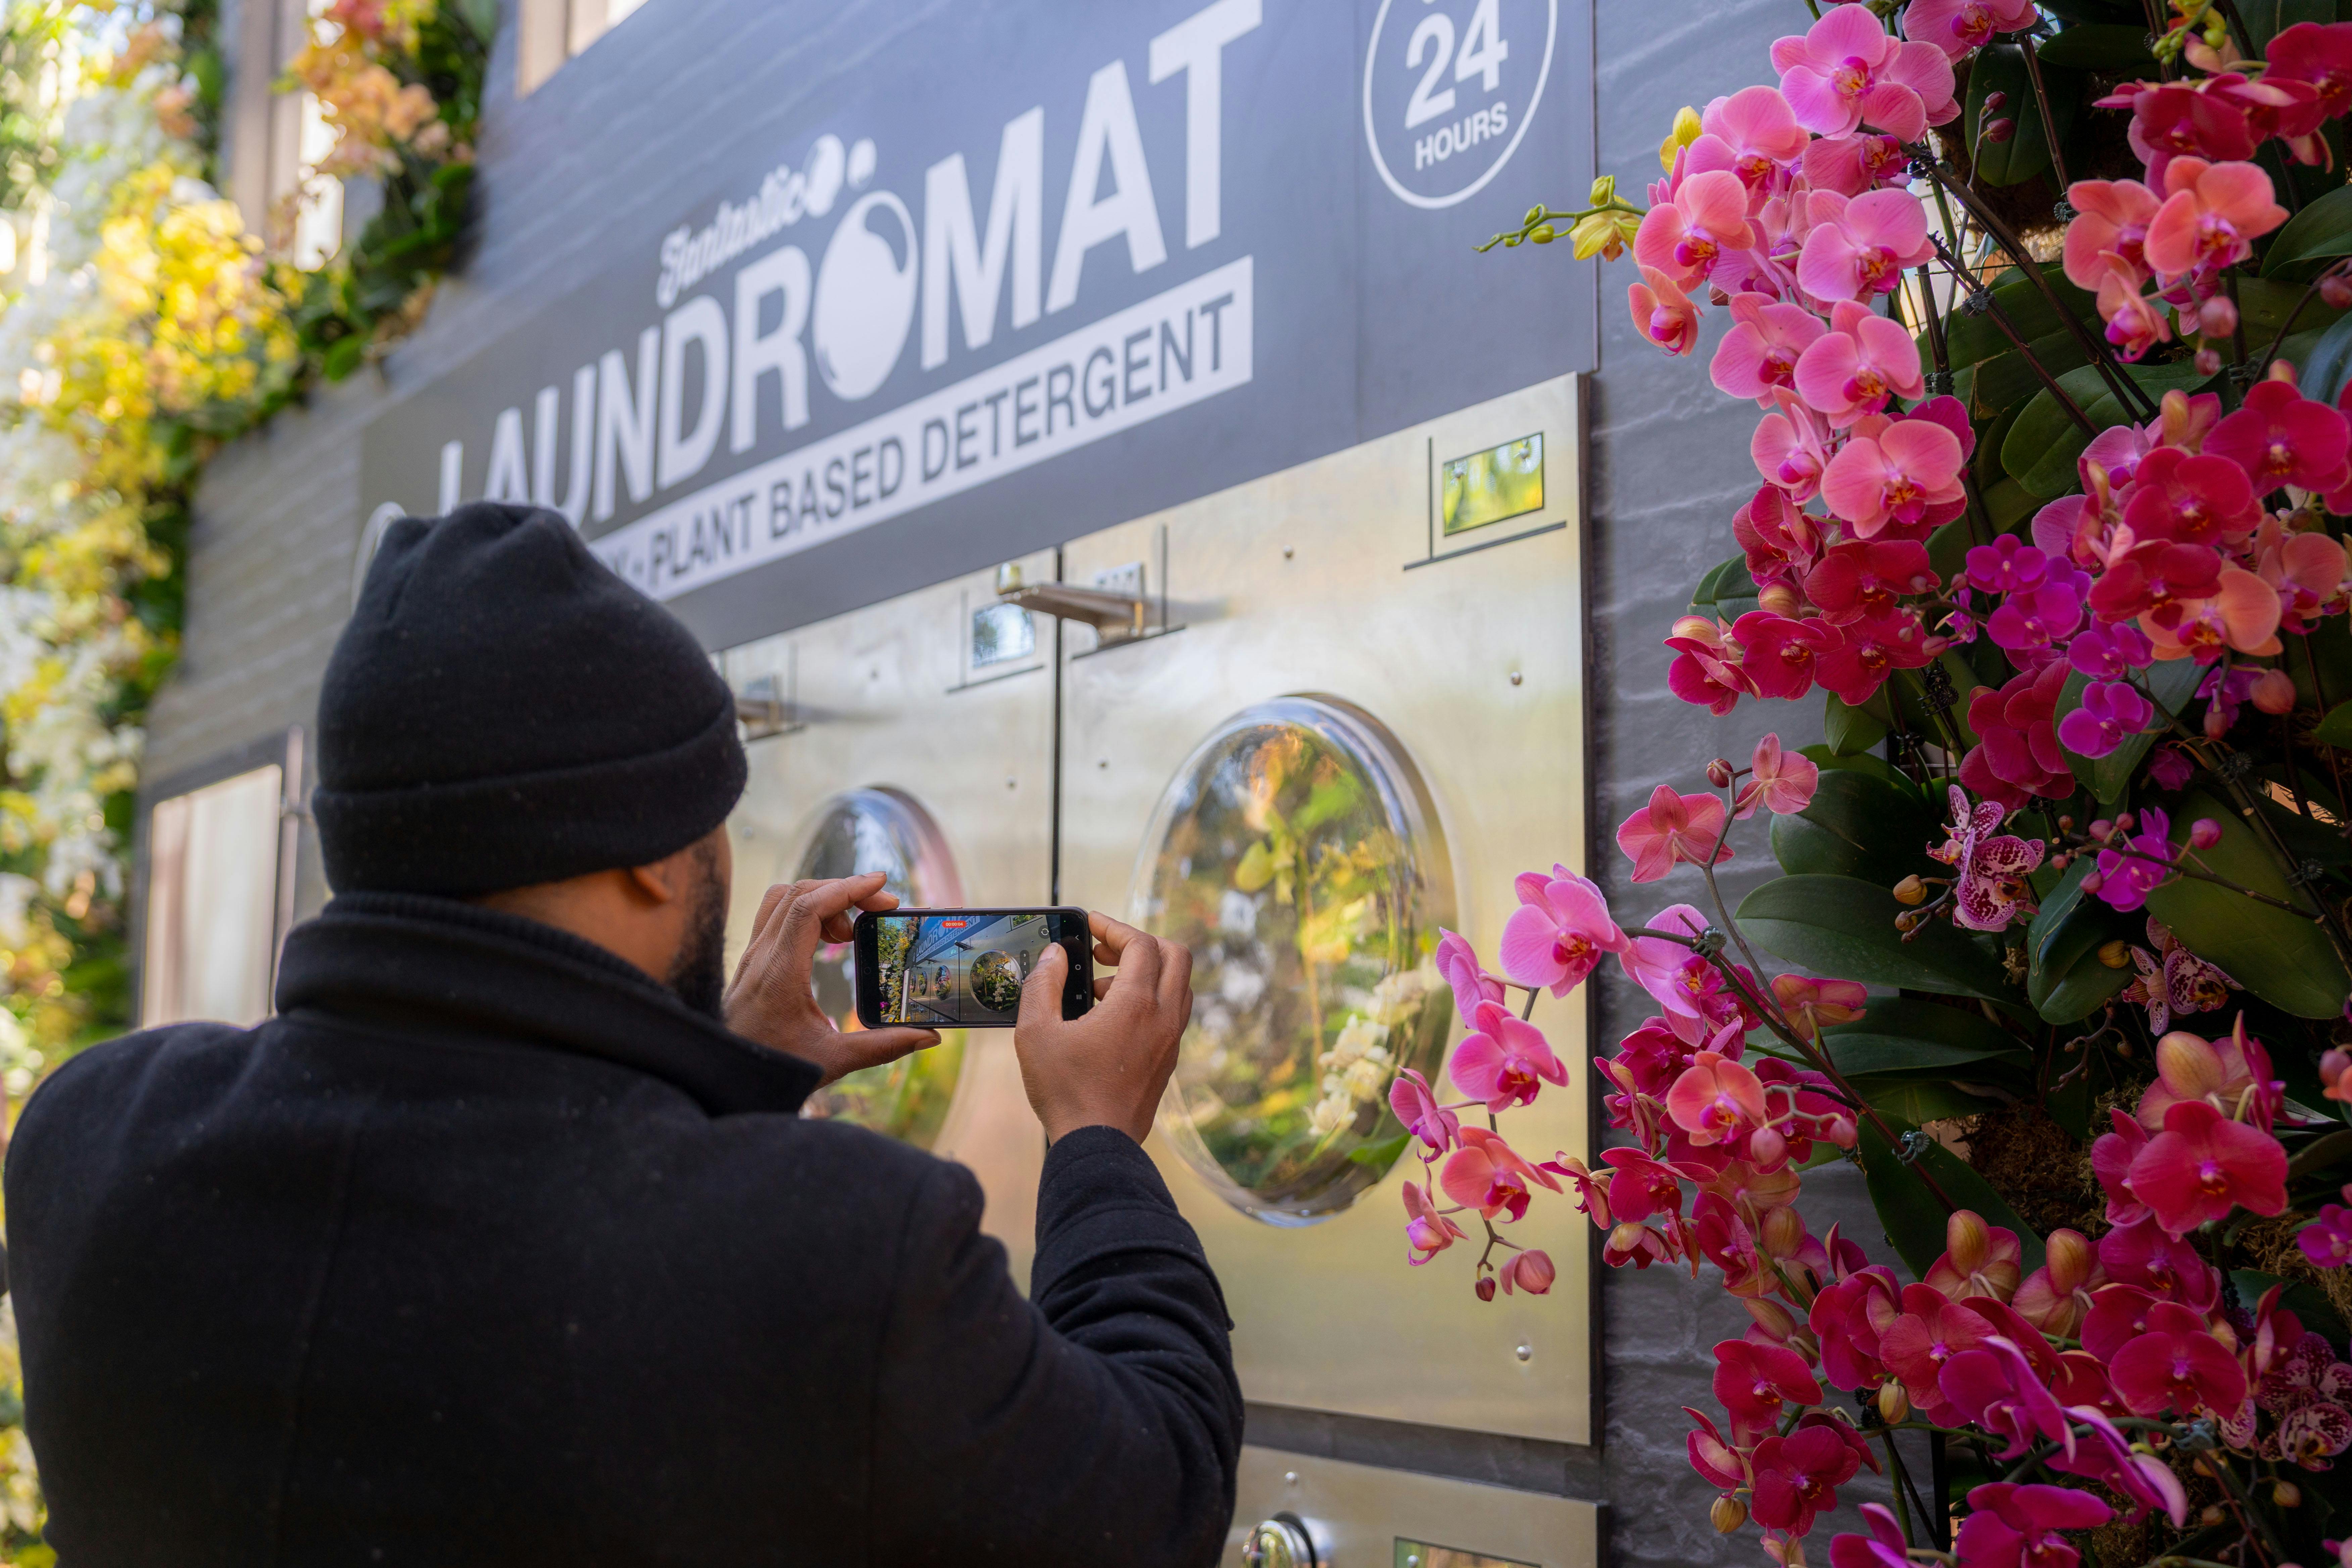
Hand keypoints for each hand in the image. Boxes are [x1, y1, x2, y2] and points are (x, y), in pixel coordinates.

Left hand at [724, 873, 939, 1085]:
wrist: (724, 1079)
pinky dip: (806, 911)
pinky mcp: (751, 962)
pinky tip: (830, 938)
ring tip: (853, 929)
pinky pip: (776, 916)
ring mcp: (752, 957)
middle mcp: (760, 958)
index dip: (847, 888)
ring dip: (823, 898)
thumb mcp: (832, 1061)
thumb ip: (882, 1046)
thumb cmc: (774, 1071)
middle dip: (845, 890)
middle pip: (799, 894)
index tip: (882, 886)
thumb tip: (929, 1037)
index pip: (808, 908)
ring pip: (783, 900)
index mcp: (778, 975)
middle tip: (882, 907)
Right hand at [1014, 912, 1192, 1144]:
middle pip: (1175, 956)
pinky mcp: (1168, 1061)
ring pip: (1177, 986)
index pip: (1141, 944)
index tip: (1090, 924)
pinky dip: (1147, 1001)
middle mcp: (1164, 1019)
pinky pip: (1170, 1014)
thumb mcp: (1036, 1032)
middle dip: (1140, 943)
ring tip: (1099, 989)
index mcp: (1137, 1005)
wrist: (1097, 1147)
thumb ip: (1043, 985)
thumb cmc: (1066, 1092)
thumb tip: (1055, 955)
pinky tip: (1108, 1019)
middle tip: (1103, 952)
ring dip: (1145, 974)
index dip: (1115, 927)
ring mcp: (1171, 1042)